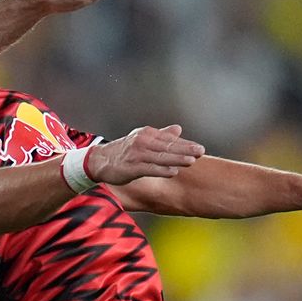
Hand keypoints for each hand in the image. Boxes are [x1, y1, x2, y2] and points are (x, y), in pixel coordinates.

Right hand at [85, 125, 203, 184]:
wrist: (100, 161)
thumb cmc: (124, 151)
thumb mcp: (143, 139)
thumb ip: (161, 135)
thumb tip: (178, 129)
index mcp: (147, 134)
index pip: (170, 139)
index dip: (185, 144)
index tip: (200, 148)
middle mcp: (142, 142)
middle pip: (167, 146)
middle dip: (185, 149)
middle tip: (200, 151)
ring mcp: (136, 155)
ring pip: (160, 157)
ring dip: (176, 158)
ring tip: (191, 161)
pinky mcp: (131, 167)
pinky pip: (149, 168)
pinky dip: (161, 170)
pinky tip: (172, 171)